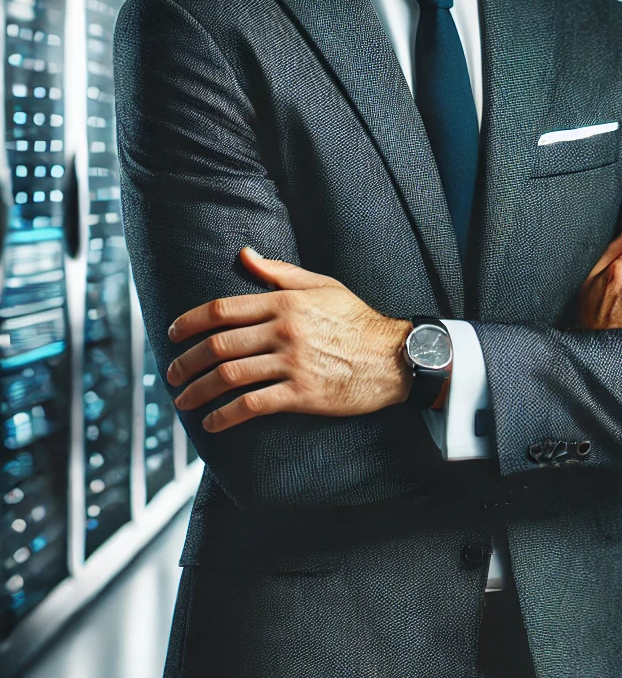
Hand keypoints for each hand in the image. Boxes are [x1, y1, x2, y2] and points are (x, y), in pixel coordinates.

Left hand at [166, 247, 411, 432]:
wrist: (394, 358)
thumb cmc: (358, 320)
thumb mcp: (321, 285)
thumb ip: (278, 273)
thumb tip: (244, 254)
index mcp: (284, 302)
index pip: (222, 310)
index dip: (189, 322)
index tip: (172, 334)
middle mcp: (283, 331)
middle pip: (218, 346)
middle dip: (186, 362)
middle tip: (171, 374)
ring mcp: (292, 364)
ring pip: (229, 377)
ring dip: (198, 391)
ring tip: (183, 400)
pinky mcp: (302, 395)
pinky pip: (252, 405)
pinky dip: (225, 416)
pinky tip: (212, 423)